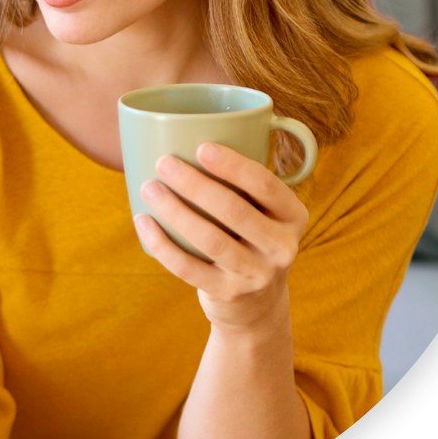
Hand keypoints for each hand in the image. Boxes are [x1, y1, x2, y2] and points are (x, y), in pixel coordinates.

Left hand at [133, 142, 308, 332]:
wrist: (257, 306)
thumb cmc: (249, 238)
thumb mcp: (264, 213)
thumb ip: (243, 182)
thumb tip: (189, 132)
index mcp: (294, 216)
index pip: (266, 185)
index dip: (233, 165)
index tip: (201, 147)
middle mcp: (282, 247)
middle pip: (234, 211)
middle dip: (195, 184)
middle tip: (164, 163)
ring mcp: (257, 275)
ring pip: (210, 240)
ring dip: (174, 211)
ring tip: (149, 188)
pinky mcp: (228, 295)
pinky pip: (189, 268)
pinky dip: (162, 244)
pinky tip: (143, 222)